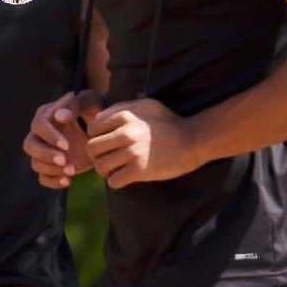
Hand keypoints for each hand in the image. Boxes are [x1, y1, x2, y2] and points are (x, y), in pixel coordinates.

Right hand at [23, 88, 102, 188]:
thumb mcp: (89, 102)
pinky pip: (42, 178)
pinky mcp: (52, 166)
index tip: (66, 145)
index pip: (38, 126)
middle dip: (45, 155)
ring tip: (72, 171)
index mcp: (46, 115)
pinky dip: (52, 181)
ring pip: (35, 163)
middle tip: (64, 161)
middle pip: (29, 145)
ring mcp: (45, 152)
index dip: (49, 137)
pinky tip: (68, 181)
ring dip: (51, 170)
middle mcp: (40, 134)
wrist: (102, 130)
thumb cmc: (94, 110)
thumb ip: (75, 105)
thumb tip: (59, 116)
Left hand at [84, 97, 201, 187]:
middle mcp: (126, 132)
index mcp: (125, 115)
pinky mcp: (140, 170)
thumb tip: (102, 110)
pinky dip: (115, 182)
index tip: (106, 143)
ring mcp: (133, 152)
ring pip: (100, 166)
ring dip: (105, 171)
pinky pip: (113, 181)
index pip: (92, 128)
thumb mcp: (148, 105)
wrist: (194, 140)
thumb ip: (124, 106)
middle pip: (92, 148)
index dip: (96, 137)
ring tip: (114, 170)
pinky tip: (124, 178)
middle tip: (107, 159)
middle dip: (96, 156)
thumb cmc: (170, 122)